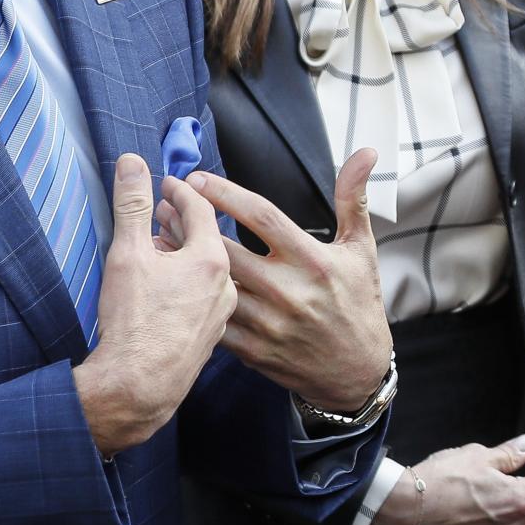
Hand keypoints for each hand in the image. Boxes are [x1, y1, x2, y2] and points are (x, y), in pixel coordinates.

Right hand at [76, 154, 236, 455]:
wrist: (139, 387)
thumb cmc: (134, 323)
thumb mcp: (127, 254)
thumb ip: (133, 205)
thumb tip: (132, 163)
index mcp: (211, 259)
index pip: (201, 208)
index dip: (179, 190)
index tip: (164, 182)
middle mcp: (225, 285)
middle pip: (208, 238)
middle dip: (180, 221)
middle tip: (158, 211)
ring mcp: (220, 314)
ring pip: (207, 271)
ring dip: (184, 253)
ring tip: (159, 247)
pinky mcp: (210, 337)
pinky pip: (203, 297)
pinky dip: (186, 283)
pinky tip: (165, 287)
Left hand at [183, 149, 391, 413]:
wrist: (356, 371)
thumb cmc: (358, 303)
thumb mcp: (362, 249)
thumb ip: (354, 198)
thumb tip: (365, 153)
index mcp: (313, 261)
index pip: (262, 216)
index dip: (225, 194)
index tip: (196, 179)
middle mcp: (289, 291)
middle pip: (226, 249)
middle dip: (190, 221)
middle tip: (166, 200)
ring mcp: (269, 323)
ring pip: (214, 285)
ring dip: (183, 258)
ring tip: (159, 233)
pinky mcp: (254, 350)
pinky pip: (214, 319)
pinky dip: (190, 299)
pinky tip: (173, 280)